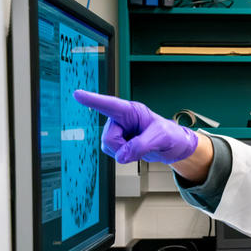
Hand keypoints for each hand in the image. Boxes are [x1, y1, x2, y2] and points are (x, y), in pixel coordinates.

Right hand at [73, 90, 197, 163]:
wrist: (174, 147)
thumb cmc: (171, 136)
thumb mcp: (161, 138)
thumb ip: (141, 146)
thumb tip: (121, 156)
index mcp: (132, 111)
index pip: (110, 105)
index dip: (93, 100)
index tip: (77, 94)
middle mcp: (121, 119)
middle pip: (108, 137)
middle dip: (123, 147)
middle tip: (143, 146)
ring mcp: (119, 130)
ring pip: (108, 146)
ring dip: (124, 153)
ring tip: (141, 147)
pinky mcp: (119, 141)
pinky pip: (113, 153)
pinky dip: (124, 156)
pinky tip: (136, 151)